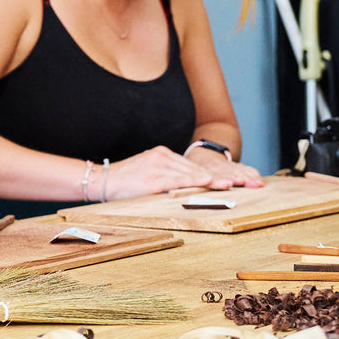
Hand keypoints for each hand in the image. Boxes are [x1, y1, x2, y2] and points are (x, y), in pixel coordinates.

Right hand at [96, 145, 257, 201]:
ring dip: (211, 180)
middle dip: (217, 176)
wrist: (101, 180)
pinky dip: (194, 181)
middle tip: (238, 182)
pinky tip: (207, 183)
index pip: (192, 164)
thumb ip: (166, 175)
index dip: (211, 172)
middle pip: (195, 167)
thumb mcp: (147, 172)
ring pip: (190, 173)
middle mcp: (161, 156)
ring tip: (229, 185)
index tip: (229, 178)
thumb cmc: (123, 181)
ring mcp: (157, 165)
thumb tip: (186, 185)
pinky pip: (177, 179)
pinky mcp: (152, 177)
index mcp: (161, 154)